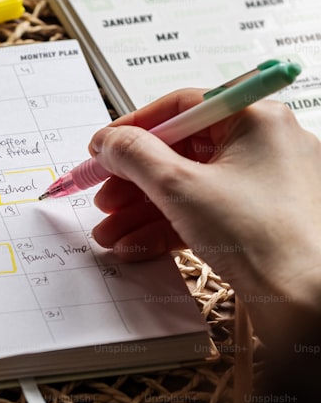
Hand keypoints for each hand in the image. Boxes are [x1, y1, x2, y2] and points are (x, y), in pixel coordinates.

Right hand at [88, 89, 320, 339]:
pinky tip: (136, 246)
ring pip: (187, 188)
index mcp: (256, 119)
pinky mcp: (257, 217)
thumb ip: (134, 156)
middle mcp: (264, 144)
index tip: (103, 148)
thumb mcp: (179, 187)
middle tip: (102, 198)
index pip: (181, 107)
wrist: (302, 295)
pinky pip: (203, 212)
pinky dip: (167, 226)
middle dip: (132, 182)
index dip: (133, 129)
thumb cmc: (260, 235)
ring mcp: (263, 183)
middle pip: (180, 152)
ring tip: (109, 233)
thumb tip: (108, 141)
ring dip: (141, 211)